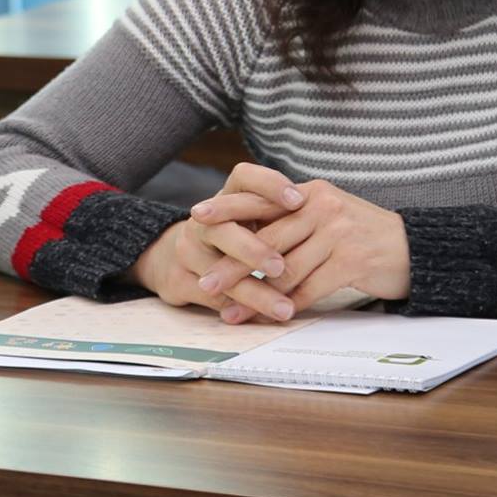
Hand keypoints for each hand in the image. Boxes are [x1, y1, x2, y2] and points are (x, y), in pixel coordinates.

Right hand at [129, 162, 304, 323]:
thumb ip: (277, 218)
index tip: (298, 201)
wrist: (180, 260)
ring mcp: (187, 250)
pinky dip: (239, 308)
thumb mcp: (251, 221)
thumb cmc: (233, 237)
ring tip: (283, 308)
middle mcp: (202, 220)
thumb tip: (318, 215)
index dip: (268, 185)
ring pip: (218, 270)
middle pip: (224, 228)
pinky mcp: (178, 280)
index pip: (243, 178)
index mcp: (225, 197)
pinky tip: (260, 318)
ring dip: (253, 291)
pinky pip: (211, 298)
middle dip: (254, 249)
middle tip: (280, 267)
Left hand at [193, 165, 411, 312]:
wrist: (415, 249)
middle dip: (233, 264)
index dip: (228, 210)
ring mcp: (338, 232)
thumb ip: (293, 223)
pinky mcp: (352, 259)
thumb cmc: (363, 236)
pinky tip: (273, 317)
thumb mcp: (327, 217)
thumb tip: (248, 240)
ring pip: (285, 269)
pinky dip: (290, 305)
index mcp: (310, 193)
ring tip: (233, 311)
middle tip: (205, 282)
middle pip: (267, 239)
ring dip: (257, 295)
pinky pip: (310, 287)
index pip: (262, 201)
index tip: (196, 219)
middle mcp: (322, 206)